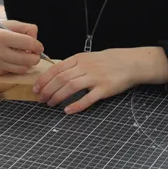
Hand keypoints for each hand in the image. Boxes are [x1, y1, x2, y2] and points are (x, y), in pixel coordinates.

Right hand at [0, 18, 44, 76]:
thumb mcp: (4, 22)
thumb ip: (23, 28)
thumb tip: (36, 38)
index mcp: (0, 36)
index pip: (29, 43)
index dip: (38, 45)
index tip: (38, 46)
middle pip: (28, 60)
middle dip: (35, 57)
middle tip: (34, 53)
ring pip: (22, 69)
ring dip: (26, 63)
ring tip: (22, 55)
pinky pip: (11, 72)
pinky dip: (14, 67)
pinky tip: (8, 59)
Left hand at [33, 47, 167, 113]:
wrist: (130, 63)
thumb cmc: (108, 61)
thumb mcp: (88, 58)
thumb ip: (73, 65)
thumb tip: (55, 75)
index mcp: (80, 58)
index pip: (56, 68)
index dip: (44, 79)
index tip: (36, 88)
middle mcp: (86, 67)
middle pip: (61, 78)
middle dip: (48, 90)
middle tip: (41, 99)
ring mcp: (95, 77)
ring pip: (71, 87)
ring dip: (58, 96)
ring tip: (51, 104)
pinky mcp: (104, 89)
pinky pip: (88, 98)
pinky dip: (76, 105)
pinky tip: (68, 110)